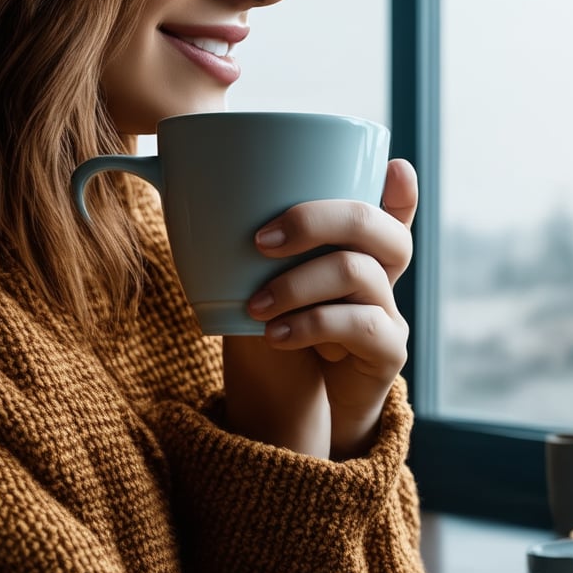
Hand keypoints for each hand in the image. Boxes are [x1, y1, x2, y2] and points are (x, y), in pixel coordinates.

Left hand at [222, 160, 416, 458]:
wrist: (288, 407)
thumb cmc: (273, 327)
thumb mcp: (258, 280)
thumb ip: (244, 241)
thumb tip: (173, 179)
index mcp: (356, 247)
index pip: (390, 206)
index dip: (399, 186)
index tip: (390, 164)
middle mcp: (382, 272)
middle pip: (374, 225)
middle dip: (314, 220)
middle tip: (260, 241)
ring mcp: (388, 310)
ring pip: (357, 271)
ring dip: (297, 283)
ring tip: (255, 306)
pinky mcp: (386, 352)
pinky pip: (358, 325)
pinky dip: (309, 324)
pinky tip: (274, 336)